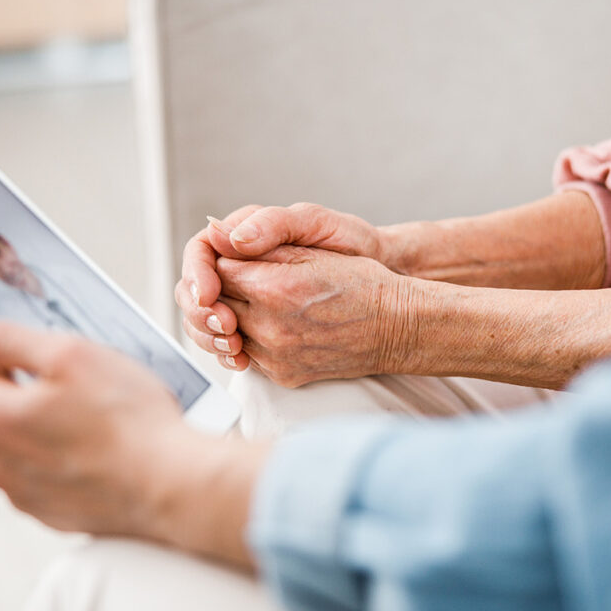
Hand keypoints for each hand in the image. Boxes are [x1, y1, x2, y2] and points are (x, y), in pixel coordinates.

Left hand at [0, 321, 263, 567]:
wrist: (171, 484)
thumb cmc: (131, 424)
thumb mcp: (72, 354)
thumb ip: (11, 339)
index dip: (8, 350)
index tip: (42, 353)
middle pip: (6, 407)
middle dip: (38, 393)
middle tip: (90, 388)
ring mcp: (24, 492)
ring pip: (30, 442)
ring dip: (56, 428)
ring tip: (105, 423)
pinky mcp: (53, 513)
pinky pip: (53, 474)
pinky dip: (73, 460)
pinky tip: (107, 451)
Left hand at [213, 246, 418, 386]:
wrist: (395, 327)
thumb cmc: (362, 283)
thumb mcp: (314, 251)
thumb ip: (261, 244)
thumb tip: (217, 236)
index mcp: (272, 289)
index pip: (217, 269)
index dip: (225, 259)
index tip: (240, 256)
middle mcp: (268, 328)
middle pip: (215, 303)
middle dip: (223, 287)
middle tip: (245, 277)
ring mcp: (274, 356)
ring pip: (226, 333)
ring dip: (233, 315)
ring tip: (258, 301)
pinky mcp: (282, 375)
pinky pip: (248, 355)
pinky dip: (251, 338)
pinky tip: (272, 324)